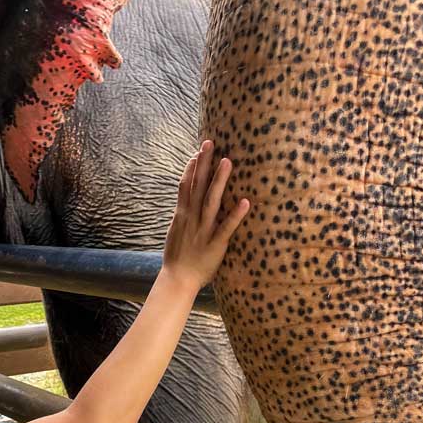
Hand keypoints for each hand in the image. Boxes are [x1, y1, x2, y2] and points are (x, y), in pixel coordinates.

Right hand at [162, 140, 249, 289]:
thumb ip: (182, 214)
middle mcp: (192, 218)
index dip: (192, 168)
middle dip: (204, 164)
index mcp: (182, 215)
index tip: (199, 151)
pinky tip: (246, 201)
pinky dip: (236, 215)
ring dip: (219, 181)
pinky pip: (227, 227)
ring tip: (227, 161)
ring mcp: (203, 230)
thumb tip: (186, 201)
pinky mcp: (216, 243)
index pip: (186, 186)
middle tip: (210, 143)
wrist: (177, 279)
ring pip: (211, 201)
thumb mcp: (176, 231)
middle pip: (198, 186)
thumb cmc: (178, 257)